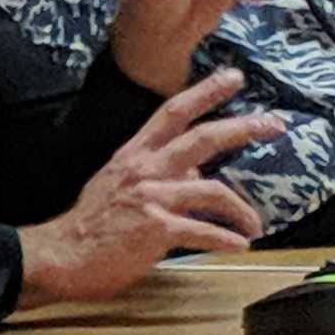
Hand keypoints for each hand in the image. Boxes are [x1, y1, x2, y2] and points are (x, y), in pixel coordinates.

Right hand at [20, 68, 286, 303]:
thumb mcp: (118, 186)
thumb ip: (157, 177)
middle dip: (243, 128)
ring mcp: (151, 198)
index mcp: (134, 155)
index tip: (233, 78)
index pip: (173, 112)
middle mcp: (145, 170)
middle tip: (273, 123)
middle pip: (203, 138)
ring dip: (242, 209)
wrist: (61, 256)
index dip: (206, 92)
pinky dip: (225, 240)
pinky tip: (237, 246)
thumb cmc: (90, 226)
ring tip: (255, 225)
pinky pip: (202, 231)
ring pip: (212, 190)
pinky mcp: (156, 229)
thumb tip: (194, 178)